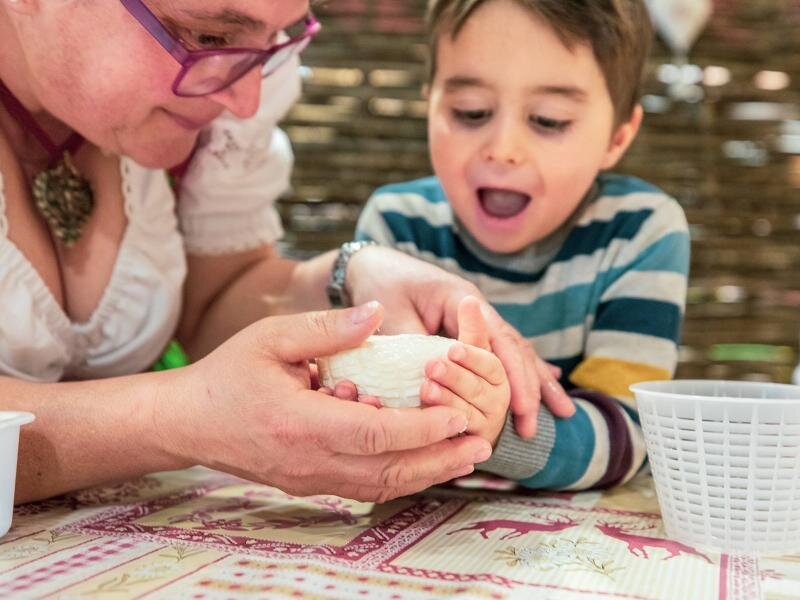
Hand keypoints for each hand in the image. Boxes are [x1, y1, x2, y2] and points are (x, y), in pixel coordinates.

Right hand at [157, 301, 491, 501]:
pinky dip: (401, 477)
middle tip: (481, 445)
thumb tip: (377, 314)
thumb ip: (328, 329)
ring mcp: (310, 479)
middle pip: (388, 470)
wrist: (191, 421)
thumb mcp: (273, 337)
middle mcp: (309, 461)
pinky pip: (364, 487)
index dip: (423, 428)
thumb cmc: (231, 374)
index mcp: (300, 422)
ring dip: (427, 473)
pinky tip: (425, 464)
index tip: (460, 416)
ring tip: (465, 458)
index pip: (376, 434)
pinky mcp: (311, 484)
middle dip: (439, 459)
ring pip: (381, 485)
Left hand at [347, 247, 573, 437]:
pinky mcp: (470, 328)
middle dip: (531, 386)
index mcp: (462, 300)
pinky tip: (546, 387)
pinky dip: (524, 371)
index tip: (521, 409)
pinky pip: (504, 351)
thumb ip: (413, 343)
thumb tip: (431, 381)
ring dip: (536, 382)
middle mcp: (477, 308)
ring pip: (516, 350)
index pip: (498, 341)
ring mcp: (477, 317)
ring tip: (563, 413)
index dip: (513, 375)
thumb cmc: (381, 285)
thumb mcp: (392, 313)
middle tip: (535, 425)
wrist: (373, 263)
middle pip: (515, 348)